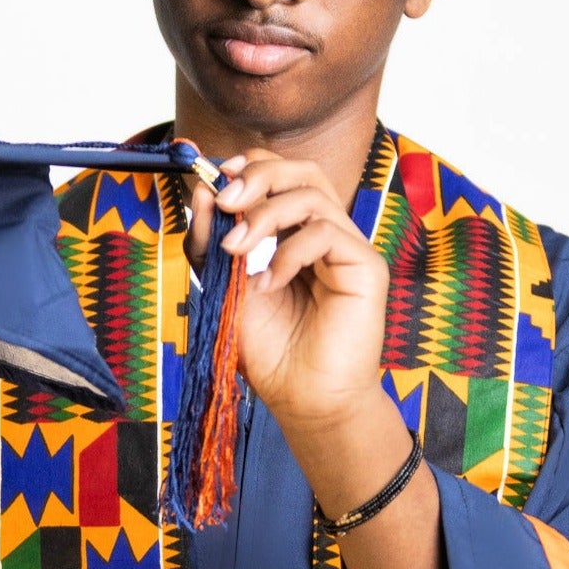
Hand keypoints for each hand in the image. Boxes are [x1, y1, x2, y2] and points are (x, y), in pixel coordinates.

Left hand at [188, 148, 387, 431]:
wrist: (303, 401)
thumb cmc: (270, 351)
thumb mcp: (224, 287)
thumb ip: (210, 242)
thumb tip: (203, 190)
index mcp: (295, 234)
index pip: (280, 176)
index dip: (249, 167)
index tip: (214, 181)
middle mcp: (324, 234)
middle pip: (303, 170)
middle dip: (259, 175)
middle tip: (226, 200)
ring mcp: (348, 248)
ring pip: (313, 194)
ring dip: (265, 214)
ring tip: (235, 250)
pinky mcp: (365, 268)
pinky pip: (326, 233)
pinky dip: (289, 253)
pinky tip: (269, 285)